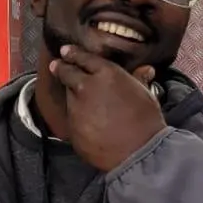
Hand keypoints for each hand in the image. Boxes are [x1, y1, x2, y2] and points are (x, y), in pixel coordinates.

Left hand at [49, 44, 165, 171]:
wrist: (138, 152)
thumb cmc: (146, 121)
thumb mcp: (146, 94)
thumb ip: (139, 79)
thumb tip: (146, 70)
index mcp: (106, 74)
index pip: (83, 58)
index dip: (73, 53)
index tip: (66, 51)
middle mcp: (86, 87)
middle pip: (67, 73)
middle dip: (61, 68)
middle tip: (56, 65)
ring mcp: (76, 108)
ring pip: (69, 96)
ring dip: (72, 94)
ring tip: (78, 96)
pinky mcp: (72, 127)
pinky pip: (72, 117)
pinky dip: (77, 116)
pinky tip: (86, 119)